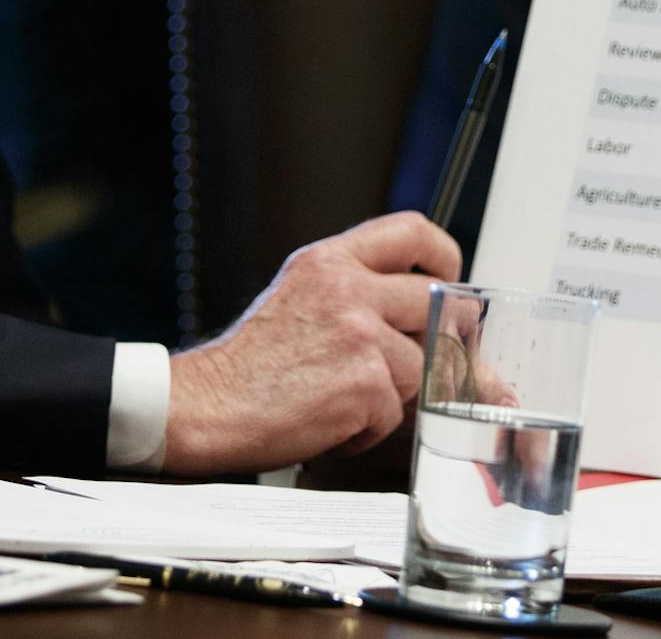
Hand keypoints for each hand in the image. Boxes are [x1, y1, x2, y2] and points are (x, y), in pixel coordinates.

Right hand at [160, 212, 460, 475]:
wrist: (213, 403)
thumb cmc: (251, 363)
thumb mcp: (302, 299)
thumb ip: (361, 295)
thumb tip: (432, 320)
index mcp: (329, 261)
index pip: (411, 232)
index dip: (443, 257)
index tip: (448, 281)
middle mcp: (347, 287)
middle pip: (436, 304)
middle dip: (438, 343)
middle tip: (413, 366)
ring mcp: (359, 333)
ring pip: (422, 366)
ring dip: (393, 395)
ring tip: (346, 399)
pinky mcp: (366, 381)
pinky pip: (397, 411)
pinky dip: (370, 428)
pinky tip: (334, 420)